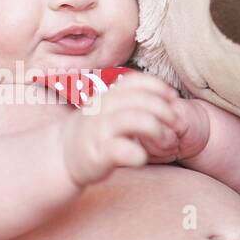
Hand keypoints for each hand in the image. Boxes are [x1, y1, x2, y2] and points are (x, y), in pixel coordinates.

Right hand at [59, 71, 194, 186]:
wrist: (62, 155)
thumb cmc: (94, 131)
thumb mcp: (109, 109)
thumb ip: (131, 100)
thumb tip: (168, 95)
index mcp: (107, 96)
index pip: (134, 82)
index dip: (157, 86)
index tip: (173, 97)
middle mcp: (102, 109)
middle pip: (139, 100)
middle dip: (164, 109)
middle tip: (177, 123)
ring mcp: (99, 131)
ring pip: (133, 120)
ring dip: (156, 128)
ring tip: (168, 140)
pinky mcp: (98, 154)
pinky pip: (119, 150)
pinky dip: (136, 153)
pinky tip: (143, 158)